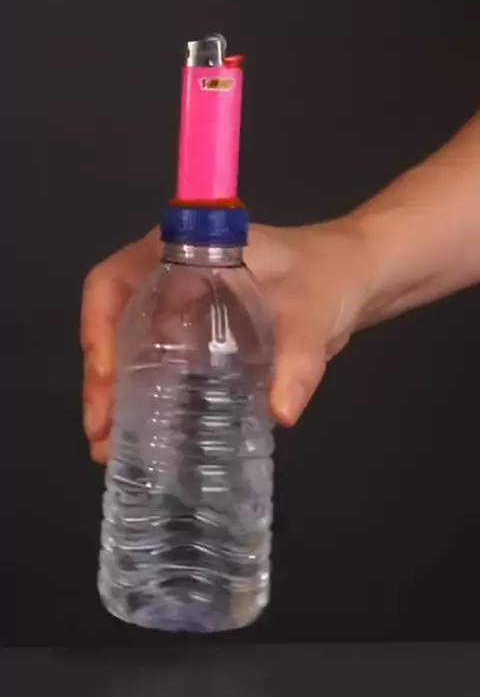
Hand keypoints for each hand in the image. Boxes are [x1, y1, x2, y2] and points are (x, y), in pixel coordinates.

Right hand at [81, 220, 372, 461]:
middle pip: (115, 323)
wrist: (360, 277)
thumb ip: (299, 356)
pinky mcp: (202, 338)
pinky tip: (147, 437)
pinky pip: (163, 366)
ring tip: (110, 446)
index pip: (114, 281)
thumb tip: (280, 412)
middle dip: (103, 379)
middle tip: (101, 432)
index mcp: (184, 250)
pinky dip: (149, 399)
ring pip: (133, 349)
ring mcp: (185, 309)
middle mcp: (172, 278)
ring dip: (118, 396)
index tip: (108, 378)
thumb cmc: (332, 274)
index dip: (97, 327)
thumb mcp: (313, 310)